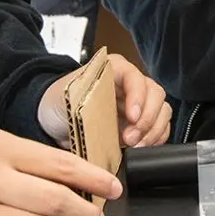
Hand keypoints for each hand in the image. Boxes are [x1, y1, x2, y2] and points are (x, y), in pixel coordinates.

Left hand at [38, 53, 171, 148]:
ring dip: (153, 131)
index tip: (131, 117)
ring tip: (136, 146)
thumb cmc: (58, 102)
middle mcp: (131, 83)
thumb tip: (97, 119)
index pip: (135, 78)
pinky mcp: (139, 123)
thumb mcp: (67, 96)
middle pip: (155, 94)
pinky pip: (160, 128)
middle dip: (147, 119)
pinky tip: (143, 147)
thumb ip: (85, 101)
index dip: (137, 97)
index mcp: (114, 68)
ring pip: (162, 111)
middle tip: (131, 138)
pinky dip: (156, 139)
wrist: (52, 118)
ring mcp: (138, 103)